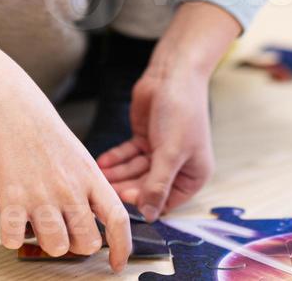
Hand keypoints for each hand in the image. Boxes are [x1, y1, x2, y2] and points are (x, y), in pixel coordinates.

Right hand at [0, 78, 131, 270]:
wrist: (8, 103)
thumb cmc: (39, 126)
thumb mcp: (76, 154)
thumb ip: (86, 185)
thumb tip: (91, 214)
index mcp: (90, 176)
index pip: (118, 220)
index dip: (122, 247)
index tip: (117, 263)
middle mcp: (70, 189)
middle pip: (87, 242)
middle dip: (76, 245)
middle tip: (62, 232)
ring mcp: (41, 195)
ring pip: (55, 246)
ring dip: (44, 241)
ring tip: (34, 222)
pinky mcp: (10, 198)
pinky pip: (13, 239)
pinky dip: (10, 236)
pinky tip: (10, 219)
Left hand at [96, 65, 213, 220]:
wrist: (173, 74)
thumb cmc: (181, 111)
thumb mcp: (171, 152)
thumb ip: (158, 185)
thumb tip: (150, 216)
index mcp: (194, 174)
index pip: (167, 200)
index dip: (145, 201)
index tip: (123, 199)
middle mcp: (178, 166)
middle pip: (147, 186)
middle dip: (126, 187)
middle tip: (103, 190)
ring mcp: (160, 152)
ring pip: (135, 171)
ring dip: (117, 174)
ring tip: (97, 177)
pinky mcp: (145, 138)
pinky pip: (128, 155)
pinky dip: (116, 159)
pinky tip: (101, 162)